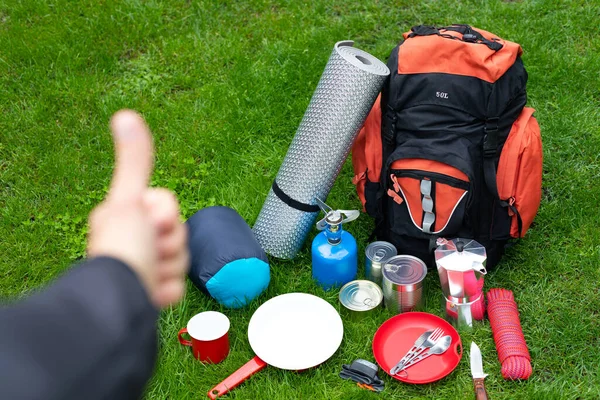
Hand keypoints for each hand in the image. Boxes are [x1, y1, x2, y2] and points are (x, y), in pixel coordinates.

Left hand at [87, 110, 189, 308]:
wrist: (123, 299)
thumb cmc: (124, 248)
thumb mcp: (130, 198)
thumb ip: (135, 160)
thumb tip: (125, 114)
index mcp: (125, 215)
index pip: (167, 205)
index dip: (166, 214)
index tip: (149, 224)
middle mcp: (133, 239)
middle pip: (178, 231)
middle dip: (170, 243)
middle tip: (151, 250)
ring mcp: (143, 266)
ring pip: (181, 258)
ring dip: (171, 266)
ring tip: (150, 273)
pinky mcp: (152, 291)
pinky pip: (177, 284)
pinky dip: (168, 289)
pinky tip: (152, 289)